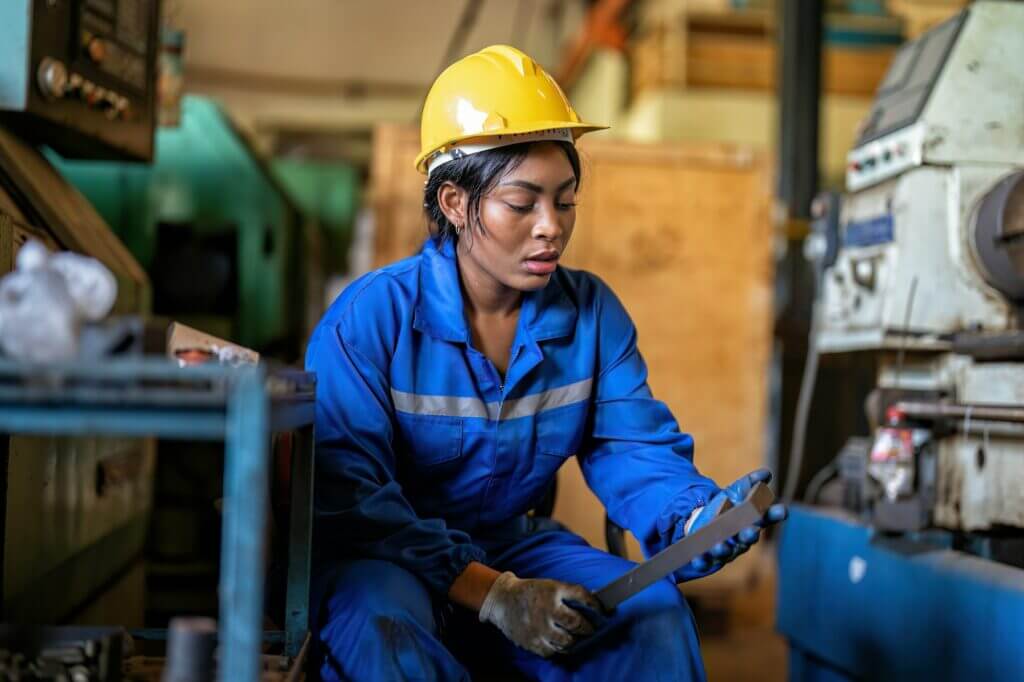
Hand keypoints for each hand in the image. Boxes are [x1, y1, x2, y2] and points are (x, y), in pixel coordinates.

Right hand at [479, 572, 602, 657]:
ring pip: (567, 641)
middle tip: (590, 629)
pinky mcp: (531, 641)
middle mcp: (547, 609)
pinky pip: (552, 651)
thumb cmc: (530, 592)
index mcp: (553, 590)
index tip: (602, 611)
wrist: (502, 600)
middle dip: (588, 628)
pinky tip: (558, 642)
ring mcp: (539, 627)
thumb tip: (594, 604)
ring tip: (574, 637)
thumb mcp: (550, 585)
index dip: (595, 605)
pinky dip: (557, 648)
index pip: (582, 596)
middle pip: (577, 623)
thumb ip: (569, 594)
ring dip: (574, 640)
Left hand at [679, 468, 787, 578]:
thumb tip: (766, 473)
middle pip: (747, 538)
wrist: (704, 525)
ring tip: (720, 546)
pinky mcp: (706, 557)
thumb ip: (750, 483)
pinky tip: (698, 558)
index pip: (766, 518)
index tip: (783, 510)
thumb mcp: (736, 492)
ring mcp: (725, 549)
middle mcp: (740, 539)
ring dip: (723, 549)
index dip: (774, 514)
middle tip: (750, 532)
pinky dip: (702, 560)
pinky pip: (704, 561)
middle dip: (749, 536)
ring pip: (726, 552)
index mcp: (751, 522)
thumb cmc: (725, 509)